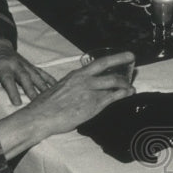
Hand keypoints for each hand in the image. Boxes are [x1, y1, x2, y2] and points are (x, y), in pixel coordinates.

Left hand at [0, 37, 55, 105]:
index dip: (13, 91)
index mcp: (3, 66)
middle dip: (31, 89)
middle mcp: (17, 65)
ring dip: (43, 86)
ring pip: (36, 75)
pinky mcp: (31, 66)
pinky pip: (42, 72)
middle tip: (36, 101)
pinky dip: (49, 79)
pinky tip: (56, 86)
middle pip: (25, 77)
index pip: (8, 79)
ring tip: (49, 97)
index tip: (17, 103)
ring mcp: (26, 65)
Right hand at [19, 52, 136, 137]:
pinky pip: (112, 97)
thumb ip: (74, 86)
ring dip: (124, 83)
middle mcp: (83, 80)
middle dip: (121, 59)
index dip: (113, 58)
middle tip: (131, 57)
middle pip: (107, 66)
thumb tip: (80, 89)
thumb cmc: (46, 105)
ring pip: (113, 82)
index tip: (124, 55)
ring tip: (129, 85)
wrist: (40, 117)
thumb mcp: (61, 88)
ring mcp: (89, 91)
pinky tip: (128, 93)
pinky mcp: (92, 105)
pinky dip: (123, 94)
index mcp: (76, 75)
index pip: (98, 62)